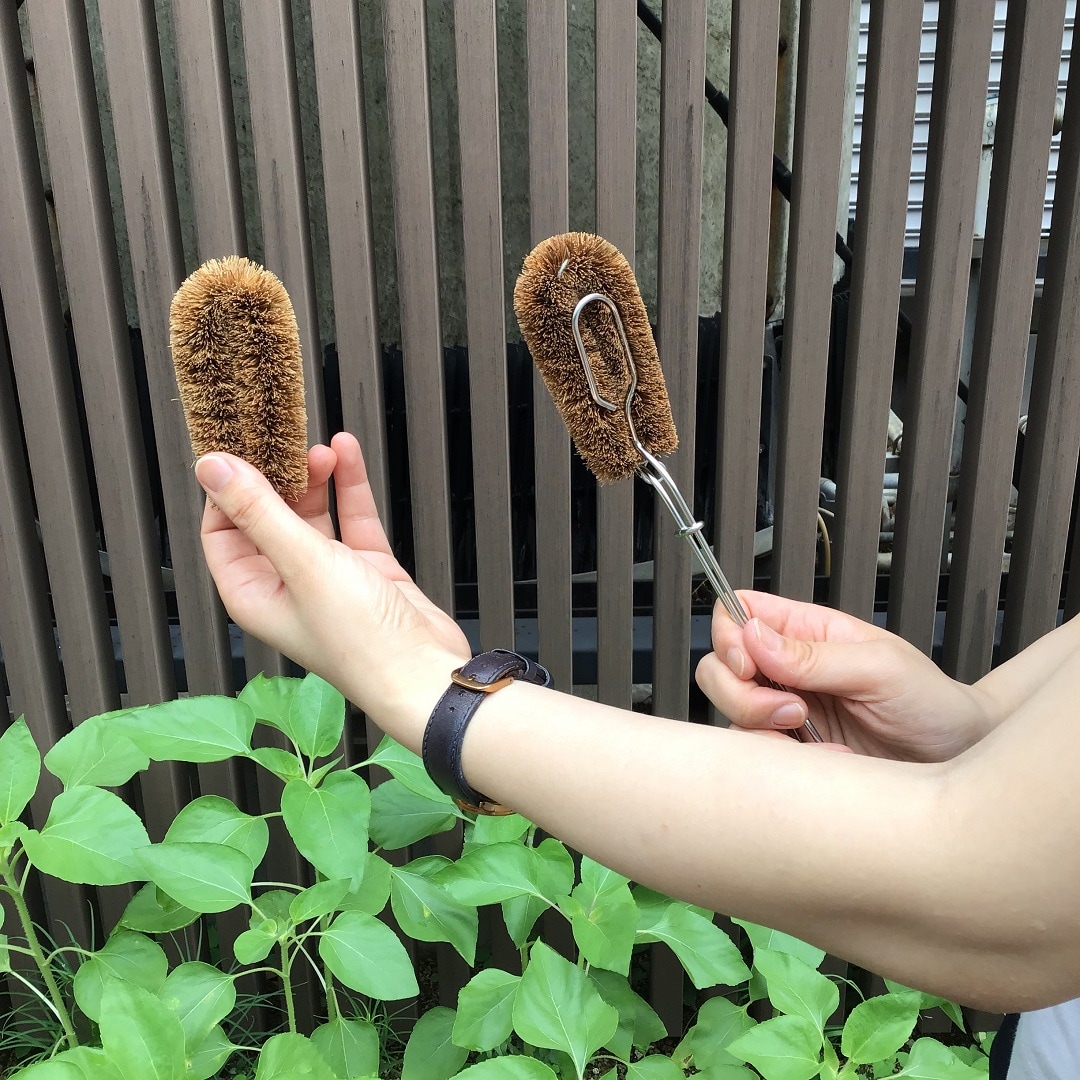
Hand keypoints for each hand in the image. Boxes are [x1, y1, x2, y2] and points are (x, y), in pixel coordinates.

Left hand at [197, 432, 469, 732]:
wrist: (425, 672)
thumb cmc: (360, 642)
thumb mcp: (303, 564)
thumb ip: (259, 511)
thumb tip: (212, 468)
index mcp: (252, 593)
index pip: (221, 531)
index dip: (226, 489)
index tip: (237, 448)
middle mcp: (286, 585)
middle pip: (267, 517)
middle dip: (276, 476)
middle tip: (284, 439)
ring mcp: (328, 576)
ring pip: (312, 513)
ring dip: (315, 477)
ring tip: (321, 447)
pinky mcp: (367, 569)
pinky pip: (352, 517)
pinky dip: (349, 486)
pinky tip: (347, 455)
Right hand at [695, 592, 994, 760]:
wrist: (959, 763)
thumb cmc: (933, 704)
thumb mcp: (880, 668)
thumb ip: (813, 655)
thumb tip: (754, 635)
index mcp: (808, 631)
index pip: (739, 612)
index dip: (730, 634)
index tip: (750, 663)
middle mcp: (787, 668)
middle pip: (718, 665)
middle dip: (740, 691)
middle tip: (790, 708)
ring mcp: (784, 709)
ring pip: (728, 711)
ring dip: (758, 725)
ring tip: (806, 731)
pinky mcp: (790, 749)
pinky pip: (753, 752)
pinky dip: (778, 760)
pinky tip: (822, 756)